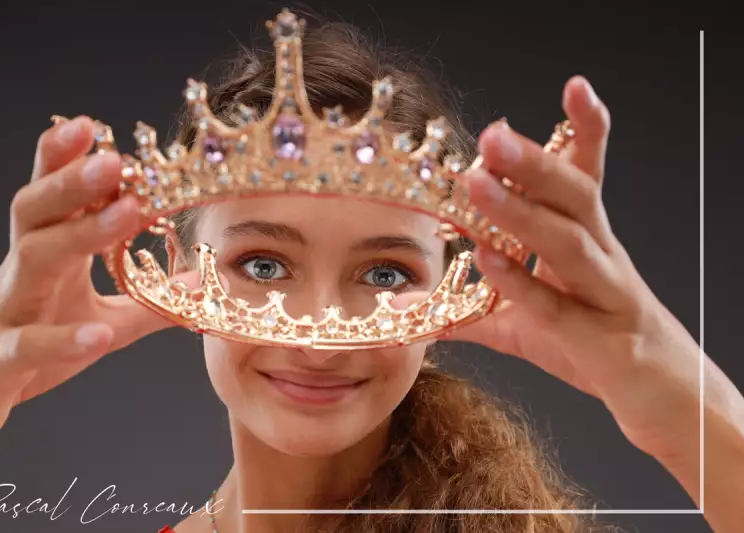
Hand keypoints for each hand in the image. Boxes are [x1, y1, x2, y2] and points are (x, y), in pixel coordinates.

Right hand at [0, 117, 194, 462]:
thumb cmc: (30, 343)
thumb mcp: (99, 319)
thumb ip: (147, 302)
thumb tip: (198, 282)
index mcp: (45, 254)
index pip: (53, 197)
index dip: (64, 159)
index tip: (91, 125)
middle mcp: (24, 272)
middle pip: (39, 213)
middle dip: (74, 181)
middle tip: (113, 157)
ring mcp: (9, 312)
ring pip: (32, 260)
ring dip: (78, 233)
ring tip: (124, 211)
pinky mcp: (0, 359)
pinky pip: (27, 344)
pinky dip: (62, 339)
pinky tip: (97, 333)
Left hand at [422, 76, 704, 463]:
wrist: (656, 393)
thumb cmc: (591, 343)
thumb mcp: (525, 322)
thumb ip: (473, 309)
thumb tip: (413, 307)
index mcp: (585, 241)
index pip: (585, 177)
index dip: (584, 132)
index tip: (574, 87)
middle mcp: (599, 256)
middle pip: (574, 197)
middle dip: (536, 163)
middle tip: (494, 135)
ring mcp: (603, 294)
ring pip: (569, 243)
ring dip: (523, 211)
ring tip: (479, 182)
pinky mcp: (596, 336)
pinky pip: (557, 305)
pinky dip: (522, 282)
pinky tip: (488, 257)